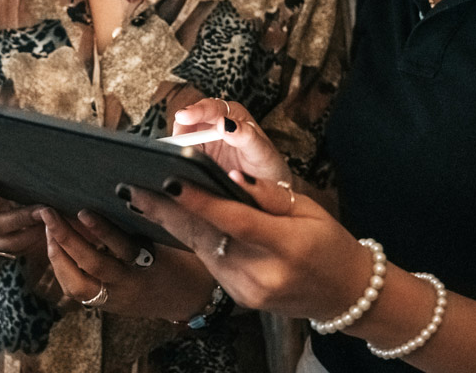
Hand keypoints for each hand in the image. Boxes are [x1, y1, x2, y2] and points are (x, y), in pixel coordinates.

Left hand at [39, 207, 214, 320]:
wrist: (191, 301)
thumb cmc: (185, 262)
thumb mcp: (175, 239)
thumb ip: (156, 219)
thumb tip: (129, 191)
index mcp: (150, 265)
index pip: (122, 247)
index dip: (101, 229)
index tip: (84, 211)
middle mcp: (130, 284)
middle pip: (92, 264)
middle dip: (66, 239)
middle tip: (50, 214)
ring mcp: (116, 298)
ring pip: (78, 285)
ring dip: (58, 258)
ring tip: (48, 232)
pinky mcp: (108, 306)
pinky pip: (79, 292)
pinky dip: (64, 271)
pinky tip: (56, 251)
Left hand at [125, 172, 371, 321]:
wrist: (344, 294)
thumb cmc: (328, 243)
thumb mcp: (308, 210)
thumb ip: (269, 195)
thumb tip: (233, 178)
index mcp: (286, 247)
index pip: (235, 220)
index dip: (200, 201)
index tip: (169, 181)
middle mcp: (263, 274)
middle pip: (206, 237)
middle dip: (165, 212)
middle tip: (132, 187)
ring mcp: (248, 291)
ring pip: (201, 249)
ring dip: (170, 224)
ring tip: (140, 197)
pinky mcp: (238, 299)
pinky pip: (209, 262)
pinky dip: (189, 238)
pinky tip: (168, 218)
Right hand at [173, 98, 291, 183]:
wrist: (269, 188)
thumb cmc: (268, 165)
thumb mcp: (261, 151)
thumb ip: (246, 136)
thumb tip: (226, 124)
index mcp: (233, 114)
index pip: (211, 108)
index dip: (196, 111)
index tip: (184, 116)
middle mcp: (217, 122)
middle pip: (191, 119)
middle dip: (181, 128)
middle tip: (175, 142)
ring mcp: (206, 139)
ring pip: (184, 135)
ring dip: (178, 143)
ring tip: (177, 154)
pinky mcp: (199, 154)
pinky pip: (184, 152)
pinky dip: (179, 156)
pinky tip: (180, 163)